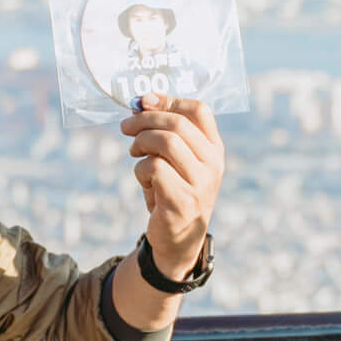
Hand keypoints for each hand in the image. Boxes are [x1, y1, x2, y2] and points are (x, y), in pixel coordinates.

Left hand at [119, 97, 223, 278]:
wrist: (178, 239)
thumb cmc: (173, 191)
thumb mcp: (175, 160)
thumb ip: (165, 131)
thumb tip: (143, 101)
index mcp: (214, 149)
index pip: (199, 110)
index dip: (168, 101)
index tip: (145, 102)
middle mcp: (212, 163)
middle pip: (177, 123)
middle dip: (145, 120)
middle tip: (126, 126)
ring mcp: (200, 182)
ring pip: (166, 142)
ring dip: (141, 143)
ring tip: (135, 152)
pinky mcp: (182, 199)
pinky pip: (154, 168)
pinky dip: (141, 170)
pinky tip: (144, 181)